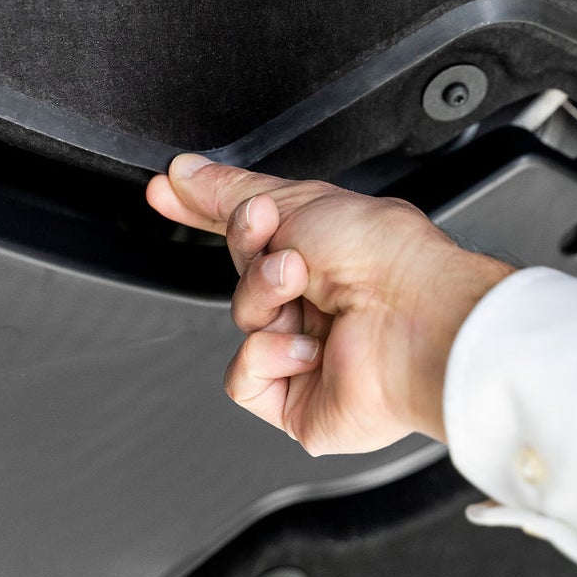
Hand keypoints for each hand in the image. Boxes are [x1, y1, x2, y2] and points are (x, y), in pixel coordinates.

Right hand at [146, 154, 513, 455]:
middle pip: (242, 271)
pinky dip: (266, 356)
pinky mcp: (300, 403)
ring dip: (261, 296)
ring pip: (242, 321)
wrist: (410, 312)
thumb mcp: (295, 199)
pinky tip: (305, 348)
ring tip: (298, 284)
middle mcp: (321, 301)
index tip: (166, 192)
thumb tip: (184, 173)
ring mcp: (310, 353)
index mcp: (328, 250)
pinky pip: (243, 378)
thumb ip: (229, 190)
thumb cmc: (382, 255)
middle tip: (267, 228)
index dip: (206, 211)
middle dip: (247, 246)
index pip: (251, 232)